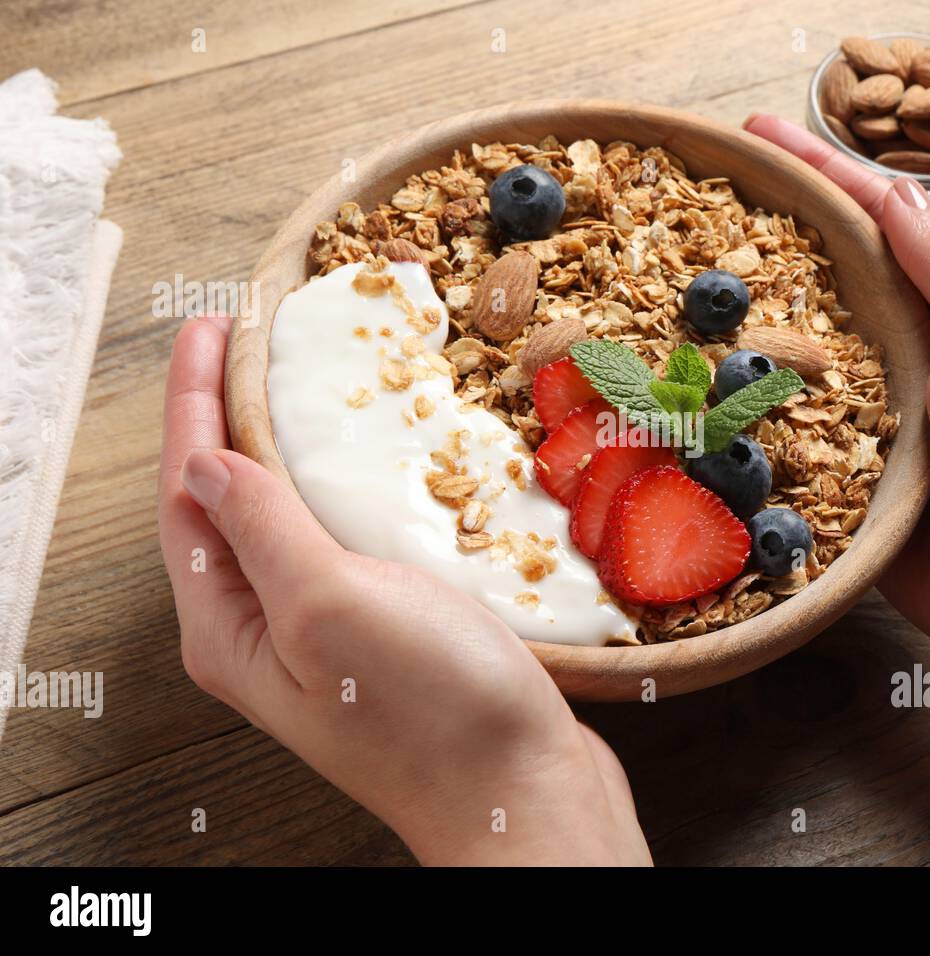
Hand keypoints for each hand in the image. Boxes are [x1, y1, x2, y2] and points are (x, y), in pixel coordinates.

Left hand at [158, 314, 649, 864]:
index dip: (194, 402)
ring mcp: (329, 633)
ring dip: (291, 449)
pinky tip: (376, 463)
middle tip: (251, 340)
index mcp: (230, 628)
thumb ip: (263, 529)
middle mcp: (268, 631)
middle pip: (230, 503)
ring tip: (303, 385)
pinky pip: (348, 541)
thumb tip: (203, 460)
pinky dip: (350, 490)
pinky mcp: (388, 632)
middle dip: (231, 417)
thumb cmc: (430, 712)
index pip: (189, 493)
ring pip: (291, 520)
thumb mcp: (330, 607)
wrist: (525, 792)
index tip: (213, 325)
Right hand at [743, 115, 929, 680]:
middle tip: (692, 209)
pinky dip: (744, 426)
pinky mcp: (851, 490)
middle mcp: (913, 360)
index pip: (877, 222)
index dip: (818, 173)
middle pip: (827, 287)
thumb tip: (890, 193)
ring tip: (669, 292)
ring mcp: (878, 425)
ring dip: (741, 336)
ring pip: (795, 366)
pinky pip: (787, 449)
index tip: (754, 137)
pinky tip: (689, 404)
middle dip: (765, 246)